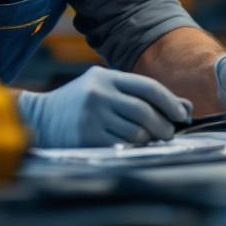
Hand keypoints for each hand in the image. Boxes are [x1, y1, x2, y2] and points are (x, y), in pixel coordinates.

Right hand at [15, 67, 192, 147]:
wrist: (41, 117)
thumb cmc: (81, 102)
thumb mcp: (106, 88)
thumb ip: (141, 94)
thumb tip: (185, 106)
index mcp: (106, 77)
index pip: (148, 87)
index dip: (170, 102)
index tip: (182, 114)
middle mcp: (99, 94)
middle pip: (144, 112)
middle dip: (164, 125)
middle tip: (168, 132)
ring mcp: (91, 117)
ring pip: (136, 132)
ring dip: (150, 139)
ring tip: (150, 139)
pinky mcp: (87, 138)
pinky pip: (122, 146)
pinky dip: (134, 148)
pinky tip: (134, 146)